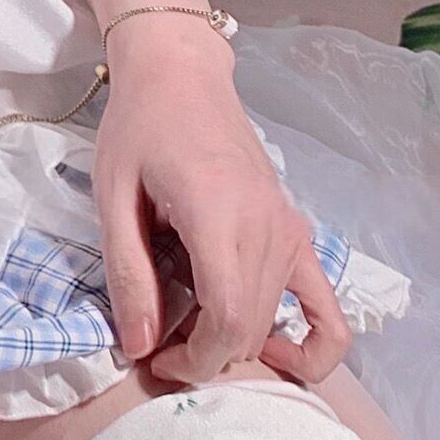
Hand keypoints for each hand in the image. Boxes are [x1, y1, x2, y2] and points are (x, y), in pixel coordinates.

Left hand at [91, 43, 350, 386]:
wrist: (180, 77)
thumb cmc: (139, 129)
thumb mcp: (113, 198)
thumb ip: (128, 273)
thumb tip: (139, 346)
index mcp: (219, 215)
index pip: (229, 318)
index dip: (194, 360)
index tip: (155, 362)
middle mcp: (268, 226)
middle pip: (250, 327)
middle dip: (203, 356)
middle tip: (155, 346)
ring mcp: (290, 229)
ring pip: (273, 319)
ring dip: (233, 344)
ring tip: (184, 330)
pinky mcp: (297, 229)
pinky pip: (327, 305)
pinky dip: (311, 342)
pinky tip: (274, 350)